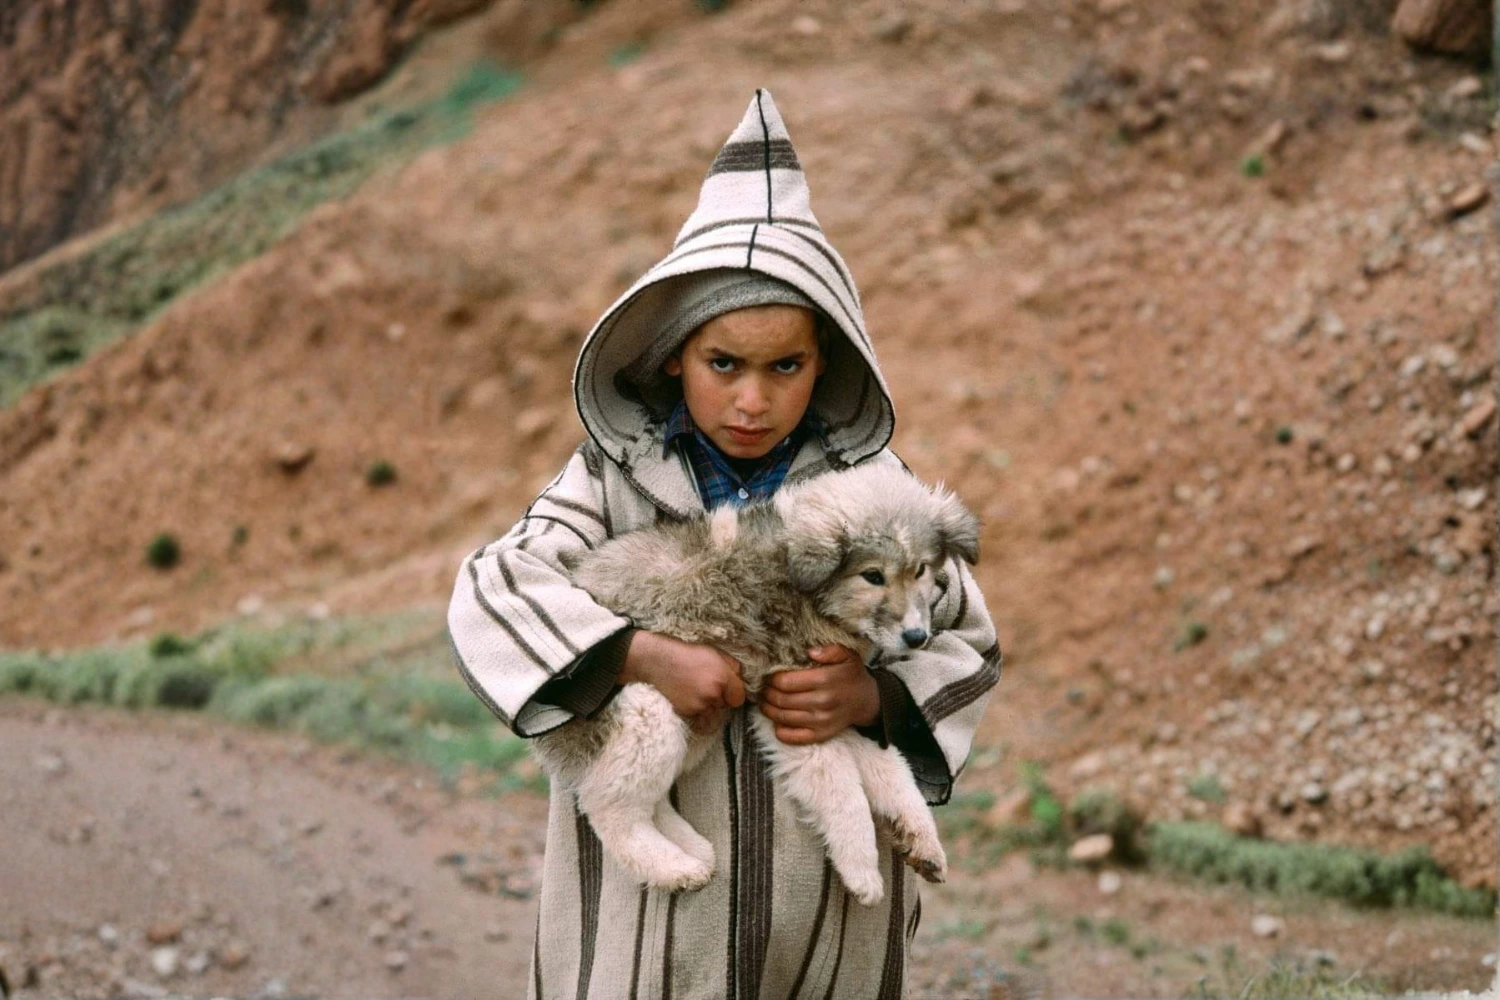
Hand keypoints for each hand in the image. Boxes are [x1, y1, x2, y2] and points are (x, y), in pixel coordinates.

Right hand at [619, 631, 744, 733]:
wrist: (658, 661)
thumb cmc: (687, 653)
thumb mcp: (714, 652)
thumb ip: (733, 666)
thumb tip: (740, 678)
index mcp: (722, 677)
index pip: (739, 698)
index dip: (733, 693)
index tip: (726, 688)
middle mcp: (713, 693)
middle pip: (725, 705)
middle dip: (719, 697)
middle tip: (705, 684)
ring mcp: (699, 705)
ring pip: (711, 710)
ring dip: (707, 703)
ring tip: (694, 688)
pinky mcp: (687, 712)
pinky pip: (698, 714)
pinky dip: (695, 707)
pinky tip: (687, 694)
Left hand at [760, 644, 879, 744]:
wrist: (866, 701)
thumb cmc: (851, 675)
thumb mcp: (847, 655)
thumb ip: (831, 650)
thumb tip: (810, 651)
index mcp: (825, 680)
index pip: (786, 682)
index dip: (772, 679)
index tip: (768, 675)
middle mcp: (822, 702)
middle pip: (781, 700)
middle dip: (767, 693)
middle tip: (763, 688)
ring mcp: (821, 721)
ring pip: (783, 718)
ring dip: (769, 710)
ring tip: (765, 701)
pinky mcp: (821, 735)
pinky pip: (794, 737)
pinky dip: (780, 731)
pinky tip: (776, 721)